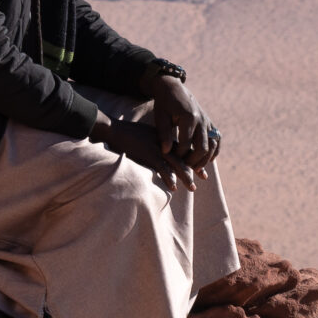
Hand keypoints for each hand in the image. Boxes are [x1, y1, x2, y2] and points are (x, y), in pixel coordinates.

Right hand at [93, 79, 218, 185]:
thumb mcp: (147, 137)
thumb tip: (162, 154)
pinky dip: (168, 177)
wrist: (114, 130)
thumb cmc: (128, 134)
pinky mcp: (148, 154)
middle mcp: (164, 143)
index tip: (201, 170)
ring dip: (185, 176)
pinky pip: (162, 168)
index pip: (183, 150)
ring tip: (192, 187)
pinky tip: (173, 186)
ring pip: (176, 164)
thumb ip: (157, 145)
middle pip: (184, 157)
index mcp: (165, 139)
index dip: (194, 160)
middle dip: (194, 169)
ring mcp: (157, 149)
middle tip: (204, 178)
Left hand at [142, 76, 219, 174]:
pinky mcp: (210, 123)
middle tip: (185, 169)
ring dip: (206, 159)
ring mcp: (208, 121)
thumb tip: (166, 152)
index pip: (186, 144)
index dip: (179, 156)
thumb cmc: (164, 104)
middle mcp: (201, 120)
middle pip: (203, 147)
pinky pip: (217, 139)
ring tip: (196, 168)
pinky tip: (207, 159)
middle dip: (194, 161)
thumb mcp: (160, 117)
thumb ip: (163, 134)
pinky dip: (215, 151)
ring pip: (213, 145)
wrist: (174, 88)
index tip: (172, 162)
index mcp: (188, 117)